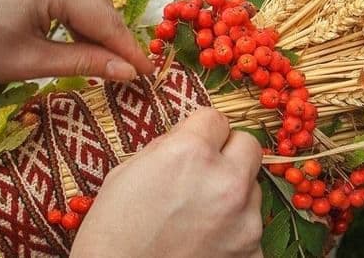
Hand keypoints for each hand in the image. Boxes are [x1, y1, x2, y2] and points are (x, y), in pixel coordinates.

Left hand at [0, 0, 152, 83]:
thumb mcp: (28, 61)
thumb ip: (84, 62)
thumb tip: (129, 71)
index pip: (102, 18)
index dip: (127, 47)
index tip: (148, 71)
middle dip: (110, 31)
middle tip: (121, 65)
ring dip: (91, 14)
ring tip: (92, 47)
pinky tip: (66, 22)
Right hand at [71, 107, 263, 257]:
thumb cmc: (111, 234)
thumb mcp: (127, 172)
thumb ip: (167, 148)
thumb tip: (188, 138)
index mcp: (190, 152)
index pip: (216, 119)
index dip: (202, 130)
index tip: (196, 141)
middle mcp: (225, 180)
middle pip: (248, 146)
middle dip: (228, 154)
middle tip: (205, 172)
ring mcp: (243, 219)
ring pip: (252, 188)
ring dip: (232, 193)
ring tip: (198, 215)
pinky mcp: (251, 251)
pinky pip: (250, 226)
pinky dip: (234, 231)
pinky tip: (205, 240)